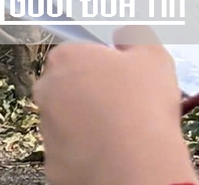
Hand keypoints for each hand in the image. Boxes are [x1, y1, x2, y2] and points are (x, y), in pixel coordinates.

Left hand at [34, 25, 196, 184]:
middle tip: (126, 110)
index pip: (81, 57)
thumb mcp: (153, 57)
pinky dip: (89, 154)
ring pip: (70, 122)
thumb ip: (136, 37)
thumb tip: (127, 33)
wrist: (134, 164)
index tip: (125, 83)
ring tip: (123, 135)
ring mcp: (46, 126)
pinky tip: (112, 154)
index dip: (107, 70)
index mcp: (66, 58)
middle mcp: (47, 89)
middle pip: (71, 89)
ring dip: (91, 126)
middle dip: (95, 97)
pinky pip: (71, 152)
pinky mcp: (51, 159)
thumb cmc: (142, 107)